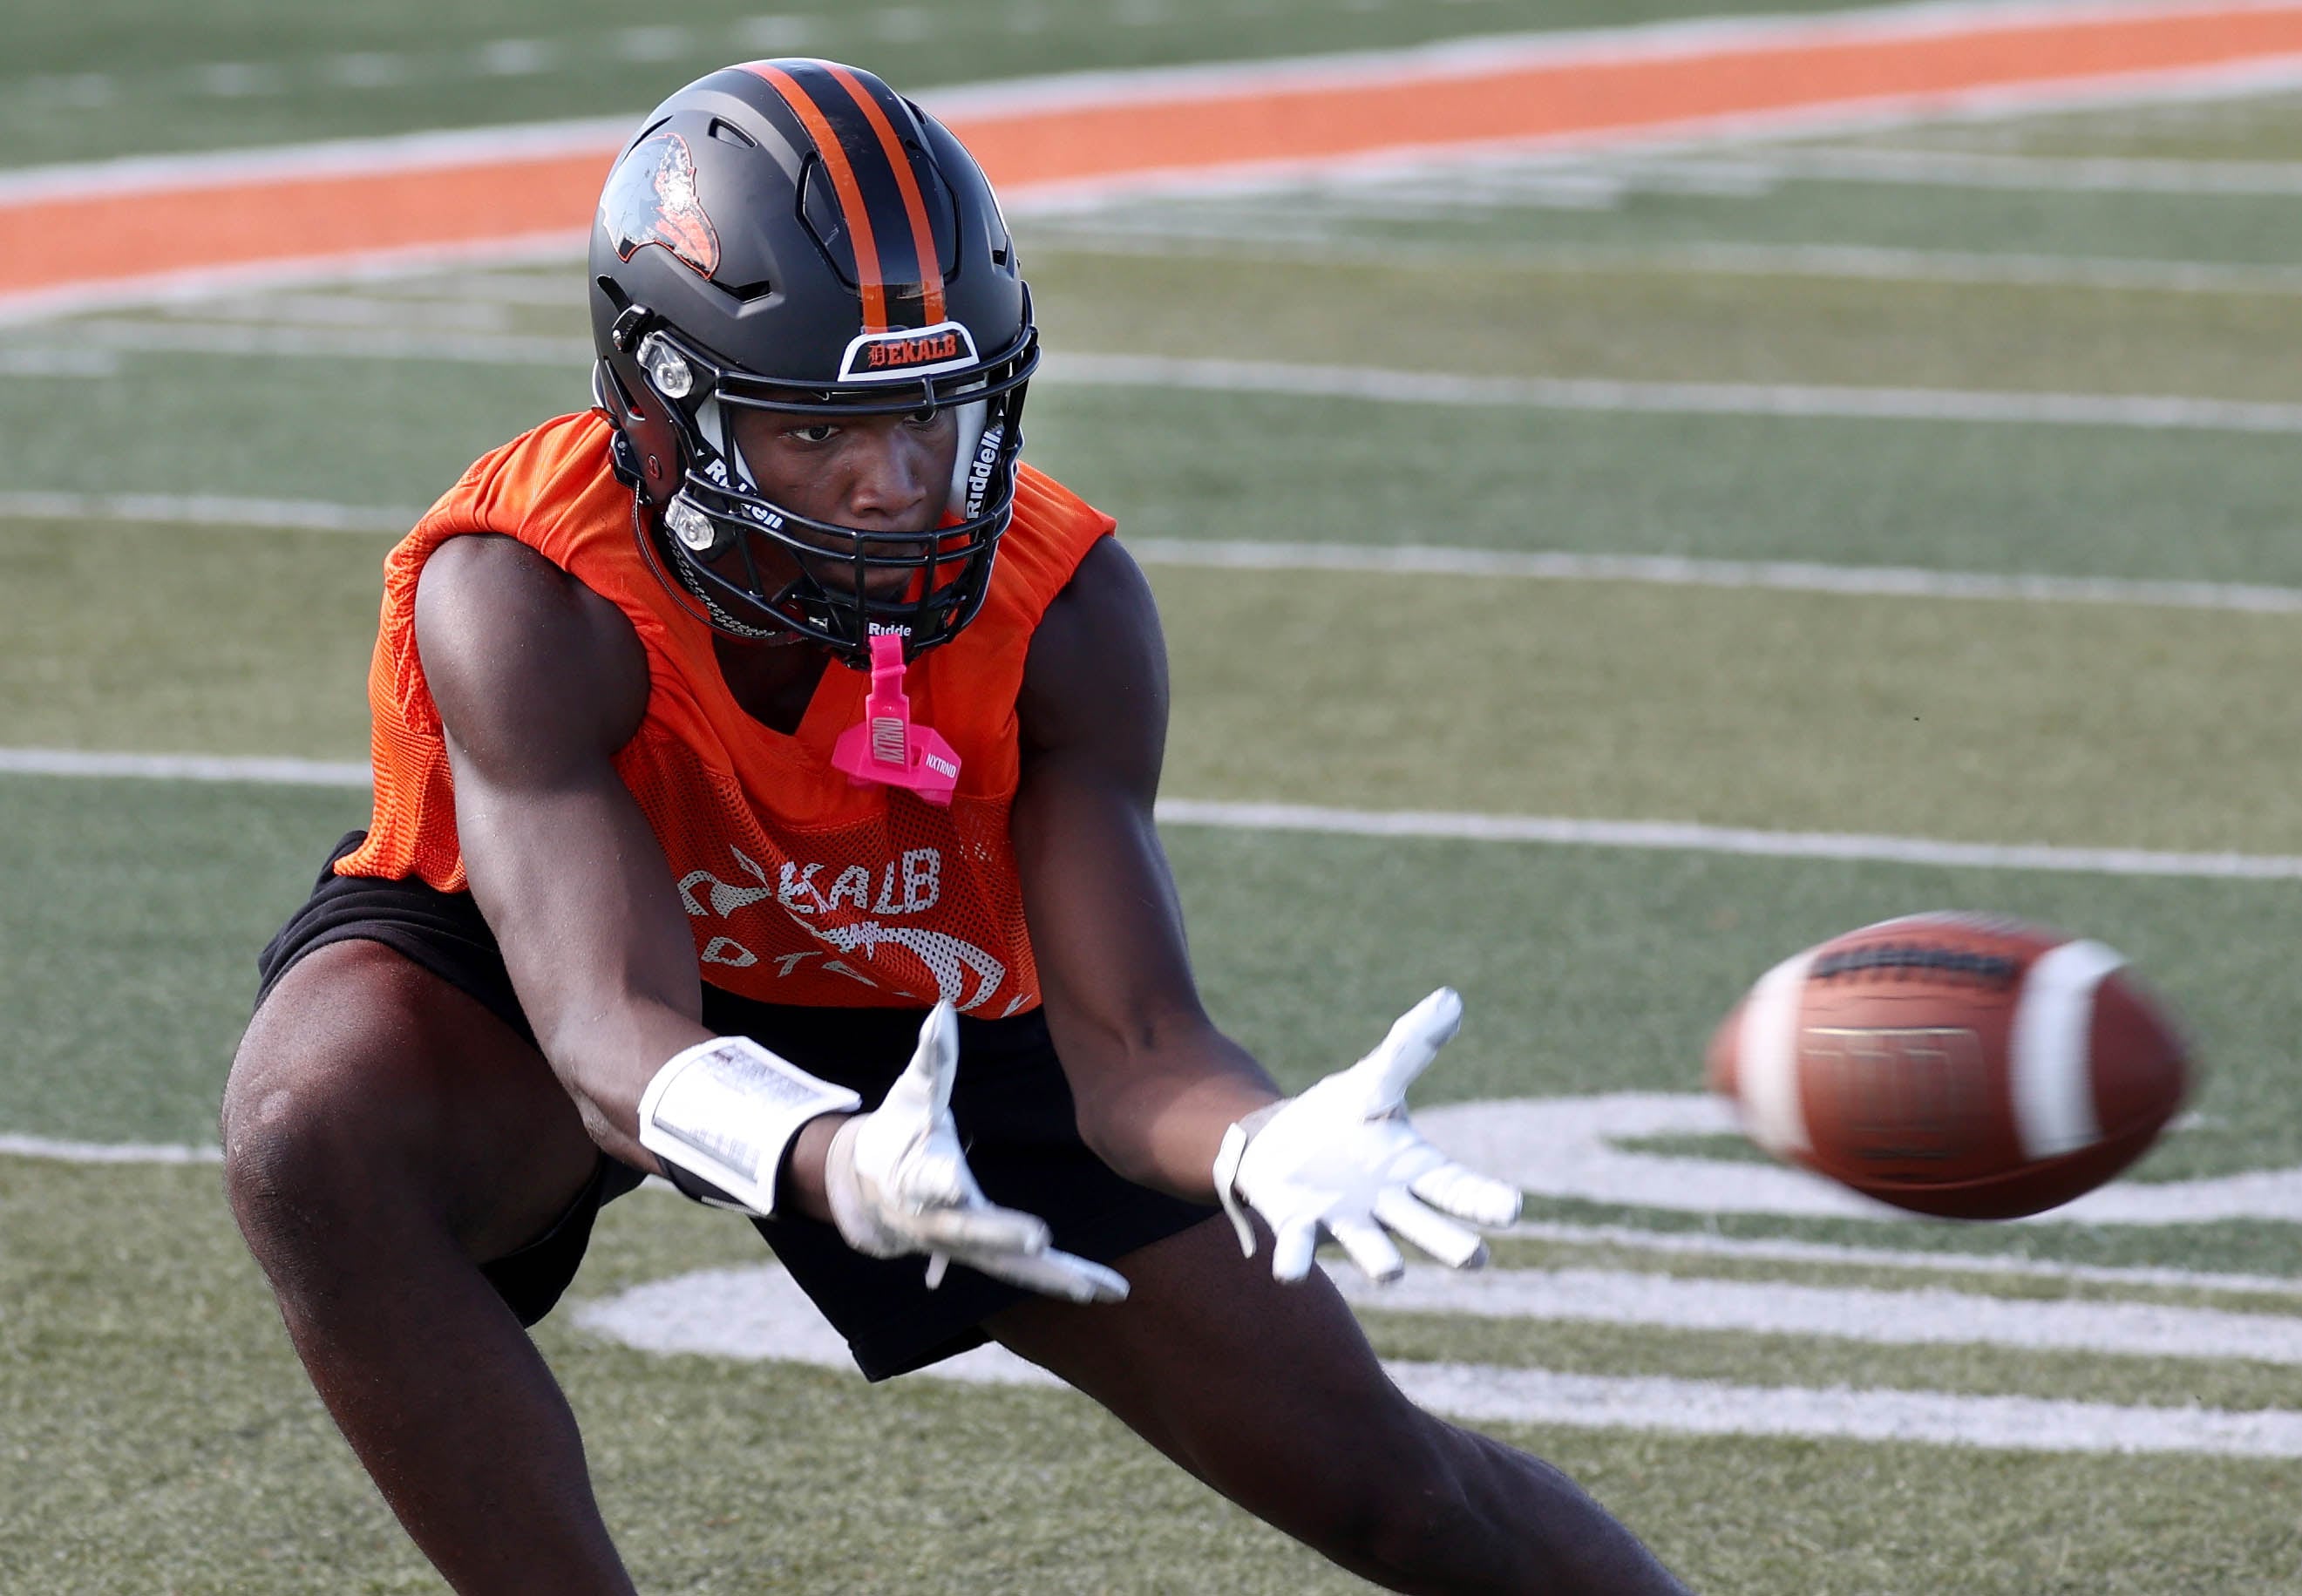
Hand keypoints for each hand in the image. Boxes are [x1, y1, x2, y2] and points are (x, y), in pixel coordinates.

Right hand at [823, 1003, 1128, 1303]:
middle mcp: (941, 1221)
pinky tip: (1108, 1290)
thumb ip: (932, 1057)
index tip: (954, 1182)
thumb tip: (943, 1006)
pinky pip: (1027, 1274)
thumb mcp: (912, 1093)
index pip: (929, 1179)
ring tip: (1102, 1288)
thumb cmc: (898, 1131)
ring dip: (1055, 1277)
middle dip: (1005, 1236)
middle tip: (1040, 1240)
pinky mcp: (987, 1259)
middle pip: (973, 1233)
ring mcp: (965, 1248)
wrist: (868, 1193)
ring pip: (1009, 1268)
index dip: (941, 1181)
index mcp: (920, 1176)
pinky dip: (1064, 1281)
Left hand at [1213, 988, 1522, 1283]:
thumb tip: (1451, 998)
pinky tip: (1287, 1272)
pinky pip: (1299, 1249)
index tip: (1512, 1208)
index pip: (1457, 1188)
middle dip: (1450, 1244)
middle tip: (1475, 1258)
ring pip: (1372, 1250)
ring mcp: (1344, 1221)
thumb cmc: (1342, 1117)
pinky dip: (1295, 1261)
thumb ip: (1412, 1046)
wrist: (1278, 1143)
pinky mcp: (1298, 1225)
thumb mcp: (1376, 1077)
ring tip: (1393, 1272)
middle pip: (1428, 1229)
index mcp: (1413, 1171)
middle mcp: (1387, 1207)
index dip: (1484, 1200)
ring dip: (1381, 1261)